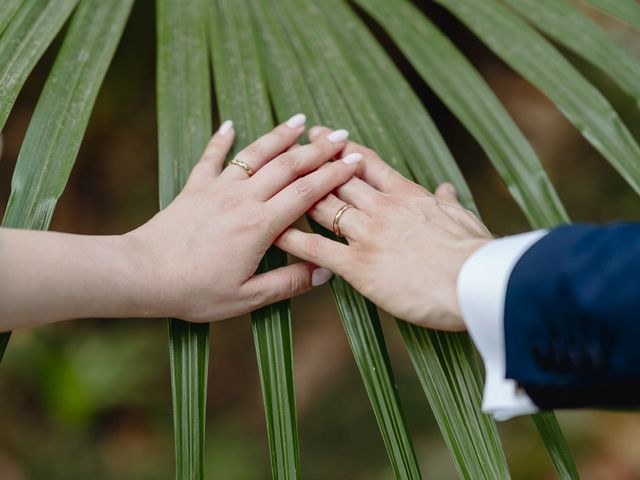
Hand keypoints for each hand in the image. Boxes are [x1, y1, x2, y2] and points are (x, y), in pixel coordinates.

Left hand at [125, 116, 361, 321]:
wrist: (142, 275)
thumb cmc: (194, 291)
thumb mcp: (247, 297)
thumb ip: (288, 283)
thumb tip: (325, 272)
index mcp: (260, 226)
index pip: (306, 193)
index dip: (333, 175)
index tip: (354, 160)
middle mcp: (243, 199)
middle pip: (287, 166)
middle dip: (317, 150)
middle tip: (340, 135)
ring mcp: (218, 189)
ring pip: (255, 155)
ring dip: (279, 136)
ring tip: (300, 120)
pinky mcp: (194, 188)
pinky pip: (211, 158)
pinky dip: (222, 139)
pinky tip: (230, 124)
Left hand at [275, 126, 491, 330]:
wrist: (476, 282)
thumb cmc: (475, 253)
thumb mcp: (464, 219)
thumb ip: (448, 202)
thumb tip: (445, 188)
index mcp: (407, 195)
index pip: (368, 164)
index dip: (343, 148)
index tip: (326, 135)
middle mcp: (382, 208)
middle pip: (338, 179)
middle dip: (312, 161)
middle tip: (292, 147)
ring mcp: (367, 234)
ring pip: (323, 207)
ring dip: (297, 194)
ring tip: (275, 182)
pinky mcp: (358, 265)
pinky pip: (316, 248)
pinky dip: (294, 240)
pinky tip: (276, 233)